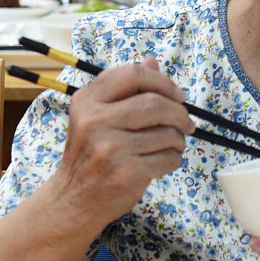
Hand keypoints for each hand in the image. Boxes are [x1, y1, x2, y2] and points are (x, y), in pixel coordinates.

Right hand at [46, 58, 193, 227]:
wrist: (73, 200)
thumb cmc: (90, 155)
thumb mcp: (96, 116)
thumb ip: (125, 89)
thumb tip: (153, 61)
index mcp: (87, 100)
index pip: (133, 74)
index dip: (162, 82)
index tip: (176, 96)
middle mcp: (95, 121)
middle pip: (155, 103)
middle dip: (179, 113)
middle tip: (186, 123)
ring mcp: (110, 148)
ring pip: (166, 133)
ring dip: (178, 139)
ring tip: (171, 145)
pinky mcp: (126, 173)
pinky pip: (168, 158)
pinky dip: (174, 159)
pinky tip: (163, 161)